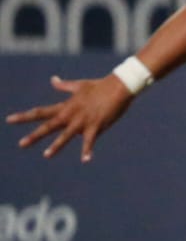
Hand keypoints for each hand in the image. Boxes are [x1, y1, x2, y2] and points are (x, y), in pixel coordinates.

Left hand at [7, 74, 134, 161]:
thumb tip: (53, 80)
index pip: (40, 112)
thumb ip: (64, 86)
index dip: (24, 116)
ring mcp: (83, 121)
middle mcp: (71, 114)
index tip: (9, 120)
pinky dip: (87, 150)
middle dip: (34, 136)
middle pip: (49, 126)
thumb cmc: (100, 86)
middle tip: (21, 144)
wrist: (119, 86)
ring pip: (66, 135)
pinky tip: (85, 160)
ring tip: (46, 156)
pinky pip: (90, 141)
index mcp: (66, 106)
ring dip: (56, 146)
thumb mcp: (79, 85)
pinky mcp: (96, 125)